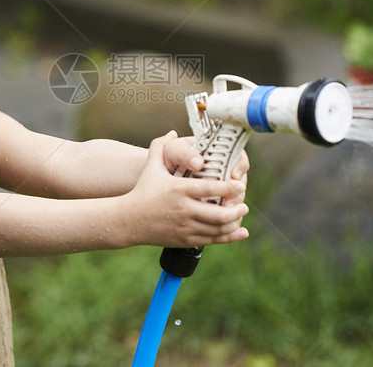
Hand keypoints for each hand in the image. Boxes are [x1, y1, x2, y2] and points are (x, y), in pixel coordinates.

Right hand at [122, 131, 248, 248]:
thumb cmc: (142, 191)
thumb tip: (172, 132)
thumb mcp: (151, 167)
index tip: (240, 185)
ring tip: (241, 215)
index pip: (210, 189)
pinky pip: (212, 240)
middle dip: (237, 209)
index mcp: (179, 190)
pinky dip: (229, 237)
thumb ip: (160, 147)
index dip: (229, 187)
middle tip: (244, 203)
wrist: (128, 220)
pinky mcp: (185, 239)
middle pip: (219, 214)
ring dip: (234, 222)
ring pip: (218, 229)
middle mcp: (184, 209)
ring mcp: (185, 226)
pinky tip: (240, 232)